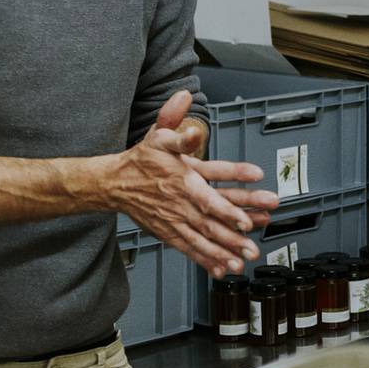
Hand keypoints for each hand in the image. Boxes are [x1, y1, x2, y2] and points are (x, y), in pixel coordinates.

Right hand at [107, 90, 277, 276]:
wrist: (113, 183)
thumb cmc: (141, 159)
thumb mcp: (158, 135)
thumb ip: (176, 121)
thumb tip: (184, 99)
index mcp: (182, 177)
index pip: (210, 186)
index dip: (231, 195)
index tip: (251, 201)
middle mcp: (180, 201)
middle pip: (211, 218)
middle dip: (234, 231)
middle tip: (254, 241)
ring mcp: (174, 220)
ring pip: (202, 237)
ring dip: (224, 250)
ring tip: (244, 259)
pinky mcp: (169, 232)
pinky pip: (190, 248)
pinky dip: (206, 260)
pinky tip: (222, 268)